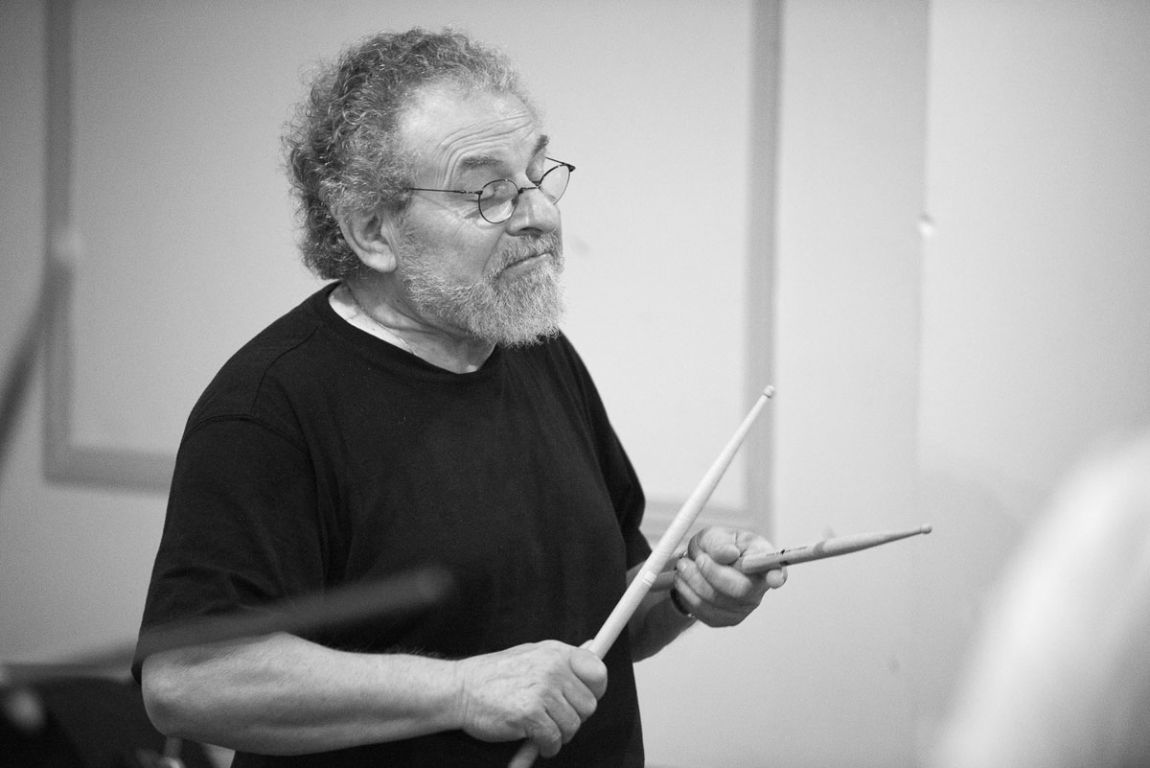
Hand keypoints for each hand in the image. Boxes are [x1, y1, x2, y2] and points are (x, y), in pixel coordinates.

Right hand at [452, 641, 606, 757]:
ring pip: (573, 726)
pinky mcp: (531, 714)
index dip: (595, 691)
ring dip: (559, 734)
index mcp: (556, 653)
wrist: (461, 689)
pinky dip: (546, 746)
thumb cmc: (494, 675)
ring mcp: (542, 691)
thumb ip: (561, 658)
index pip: (598, 673)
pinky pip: (554, 740)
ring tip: (542, 728)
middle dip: (573, 717)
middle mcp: (552, 669)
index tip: (583, 699)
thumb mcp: (531, 654)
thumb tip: (593, 649)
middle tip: (554, 718)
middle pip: (588, 705)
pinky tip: (534, 740)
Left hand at [673, 526, 786, 625]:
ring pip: (715, 600)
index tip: (775, 579)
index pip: (776, 570)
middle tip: (697, 558)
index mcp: (761, 559)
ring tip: (685, 564)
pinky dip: (688, 592)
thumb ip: (718, 542)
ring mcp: (744, 607)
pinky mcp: (725, 620)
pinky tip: (686, 579)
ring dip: (693, 580)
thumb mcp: (713, 535)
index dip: (777, 575)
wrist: (698, 566)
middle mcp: (758, 587)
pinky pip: (702, 610)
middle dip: (711, 572)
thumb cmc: (713, 547)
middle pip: (740, 589)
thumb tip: (728, 554)